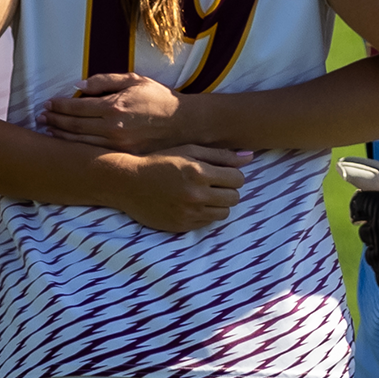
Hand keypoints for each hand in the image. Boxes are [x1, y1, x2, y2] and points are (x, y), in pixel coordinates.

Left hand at [40, 74, 184, 154]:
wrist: (183, 122)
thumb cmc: (158, 98)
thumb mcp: (133, 80)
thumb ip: (104, 81)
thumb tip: (77, 86)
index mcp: (114, 106)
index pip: (77, 107)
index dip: (59, 106)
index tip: (48, 103)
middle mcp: (113, 128)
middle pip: (74, 127)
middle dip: (54, 121)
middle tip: (40, 117)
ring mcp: (118, 145)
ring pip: (81, 143)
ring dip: (61, 136)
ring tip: (48, 131)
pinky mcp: (124, 156)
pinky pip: (95, 153)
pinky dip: (78, 149)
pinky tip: (69, 145)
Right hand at [106, 145, 250, 232]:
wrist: (128, 183)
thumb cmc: (159, 161)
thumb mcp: (188, 151)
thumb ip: (220, 154)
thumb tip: (250, 157)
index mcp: (198, 172)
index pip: (238, 178)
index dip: (233, 174)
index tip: (222, 172)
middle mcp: (196, 194)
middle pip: (234, 197)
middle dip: (228, 189)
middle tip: (213, 183)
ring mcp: (189, 213)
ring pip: (224, 213)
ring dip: (218, 203)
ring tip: (203, 193)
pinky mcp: (182, 226)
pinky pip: (207, 223)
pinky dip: (205, 213)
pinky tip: (191, 203)